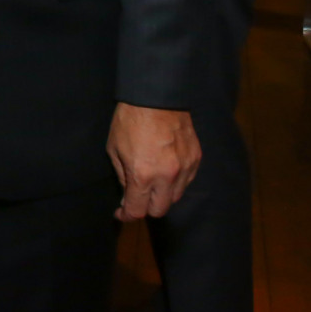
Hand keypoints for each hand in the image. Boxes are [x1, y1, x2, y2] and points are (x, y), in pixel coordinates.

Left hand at [107, 104, 200, 220]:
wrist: (155, 96)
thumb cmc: (129, 120)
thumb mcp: (114, 148)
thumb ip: (122, 176)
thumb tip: (127, 194)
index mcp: (143, 174)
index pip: (138, 210)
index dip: (127, 215)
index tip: (121, 213)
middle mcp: (167, 176)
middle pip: (160, 210)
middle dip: (146, 207)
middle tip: (136, 198)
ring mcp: (185, 168)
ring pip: (175, 197)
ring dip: (162, 195)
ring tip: (151, 182)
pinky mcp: (196, 159)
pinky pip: (187, 181)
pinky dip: (176, 182)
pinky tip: (166, 171)